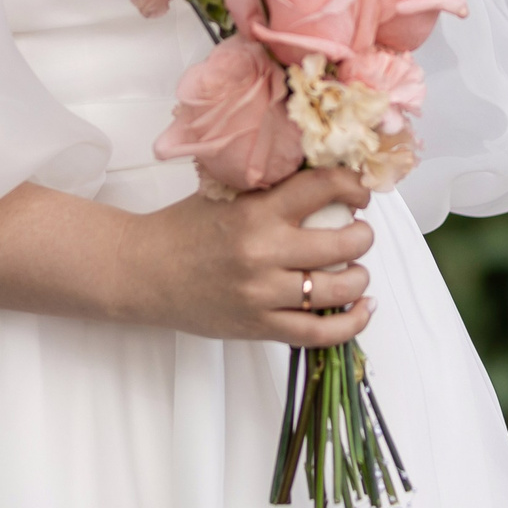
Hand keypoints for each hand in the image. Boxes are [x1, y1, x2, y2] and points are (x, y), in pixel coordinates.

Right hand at [125, 168, 375, 346]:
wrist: (144, 272)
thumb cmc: (185, 229)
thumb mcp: (227, 194)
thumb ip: (271, 186)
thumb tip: (322, 174)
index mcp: (256, 211)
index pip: (323, 187)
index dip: (353, 186)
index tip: (359, 191)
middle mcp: (263, 252)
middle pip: (344, 243)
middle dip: (362, 235)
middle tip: (358, 231)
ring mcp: (263, 294)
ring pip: (338, 289)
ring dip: (359, 277)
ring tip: (356, 269)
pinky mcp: (259, 327)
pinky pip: (319, 333)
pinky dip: (351, 323)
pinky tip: (363, 308)